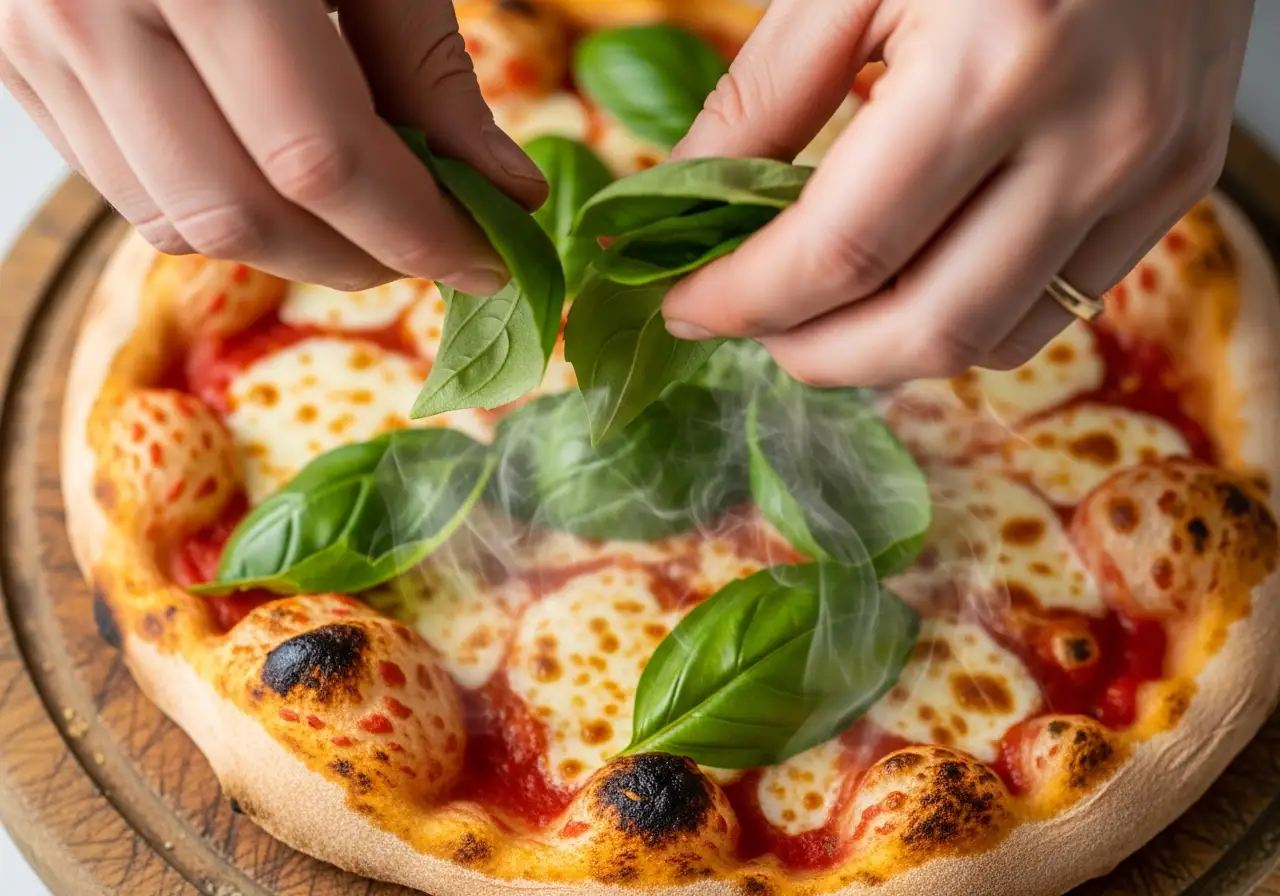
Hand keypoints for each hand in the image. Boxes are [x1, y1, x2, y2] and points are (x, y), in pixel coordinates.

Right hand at [0, 0, 548, 292]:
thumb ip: (428, 69)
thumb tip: (504, 193)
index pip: (319, 159)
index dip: (416, 231)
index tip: (487, 262)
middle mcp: (93, 10)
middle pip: (240, 214)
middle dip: (356, 257)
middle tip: (430, 246)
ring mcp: (36, 43)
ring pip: (179, 222)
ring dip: (291, 248)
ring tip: (361, 214)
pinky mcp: (19, 68)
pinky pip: (130, 193)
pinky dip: (221, 211)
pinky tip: (277, 177)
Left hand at [661, 0, 1252, 385]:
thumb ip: (764, 93)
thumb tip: (685, 197)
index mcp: (995, 66)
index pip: (841, 251)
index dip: (743, 300)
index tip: (684, 306)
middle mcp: (1092, 137)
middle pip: (924, 329)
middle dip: (811, 353)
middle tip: (744, 324)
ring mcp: (1149, 167)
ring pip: (994, 341)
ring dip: (887, 351)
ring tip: (820, 309)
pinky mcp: (1179, 179)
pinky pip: (1058, 306)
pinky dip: (966, 316)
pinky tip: (911, 276)